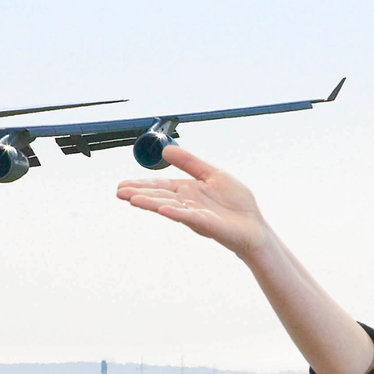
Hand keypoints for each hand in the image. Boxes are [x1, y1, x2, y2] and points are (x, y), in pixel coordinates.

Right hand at [115, 145, 270, 259]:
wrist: (254, 224)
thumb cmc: (235, 203)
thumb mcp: (212, 174)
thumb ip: (190, 163)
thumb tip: (167, 149)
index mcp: (187, 191)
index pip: (159, 187)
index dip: (141, 185)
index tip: (122, 185)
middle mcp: (187, 204)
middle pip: (159, 197)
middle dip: (139, 194)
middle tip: (119, 192)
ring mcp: (196, 215)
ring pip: (170, 207)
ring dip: (151, 204)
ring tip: (132, 200)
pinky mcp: (209, 224)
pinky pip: (191, 217)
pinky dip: (177, 213)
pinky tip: (163, 209)